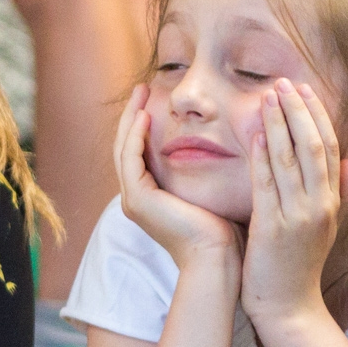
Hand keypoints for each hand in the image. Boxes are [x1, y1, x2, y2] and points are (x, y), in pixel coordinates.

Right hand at [114, 85, 242, 264]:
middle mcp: (136, 199)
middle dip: (133, 116)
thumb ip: (204, 173)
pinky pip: (131, 157)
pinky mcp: (137, 198)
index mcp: (151, 200)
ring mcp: (133, 200)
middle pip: (126, 147)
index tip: (154, 100)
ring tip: (142, 92)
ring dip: (131, 118)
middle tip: (141, 88)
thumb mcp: (209, 194)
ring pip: (124, 148)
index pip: (140, 154)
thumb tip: (220, 148)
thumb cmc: (223, 234)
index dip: (144, 126)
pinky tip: (147, 115)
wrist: (218, 259)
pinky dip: (136, 134)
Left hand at [240, 80, 347, 323]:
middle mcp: (320, 206)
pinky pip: (267, 185)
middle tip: (283, 83)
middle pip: (313, 147)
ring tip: (267, 97)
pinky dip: (261, 158)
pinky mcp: (273, 228)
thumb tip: (347, 162)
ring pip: (290, 161)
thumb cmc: (300, 265)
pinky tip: (254, 135)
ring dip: (278, 125)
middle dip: (298, 112)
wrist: (288, 307)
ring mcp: (297, 217)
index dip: (317, 116)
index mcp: (332, 203)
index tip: (303, 90)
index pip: (329, 148)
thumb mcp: (326, 228)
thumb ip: (338, 194)